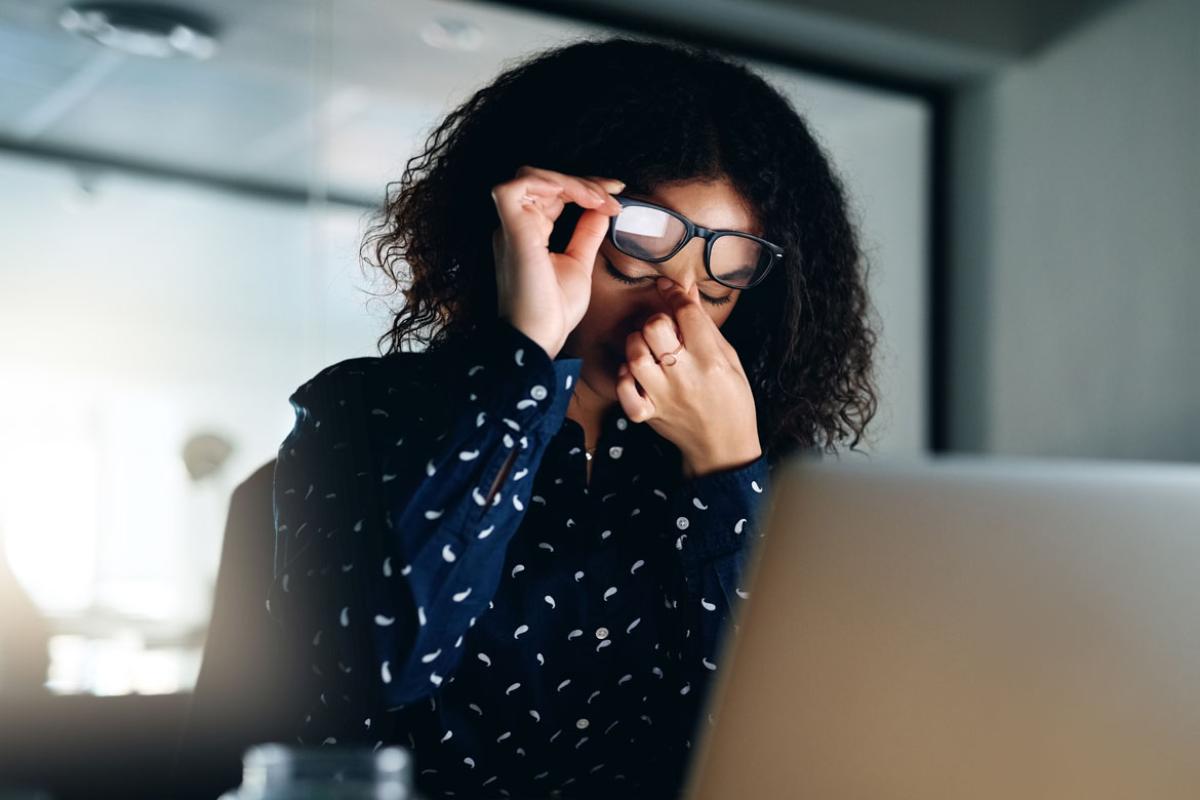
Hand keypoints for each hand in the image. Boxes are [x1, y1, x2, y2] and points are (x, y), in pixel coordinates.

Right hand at [491, 165, 623, 358]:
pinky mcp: (512, 231)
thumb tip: (600, 210)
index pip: (551, 193)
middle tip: (613, 194)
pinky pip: (520, 186)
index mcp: (527, 232)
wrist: (539, 339)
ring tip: (601, 199)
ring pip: (531, 175)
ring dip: (572, 181)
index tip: (616, 195)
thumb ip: (586, 235)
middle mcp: (515, 225)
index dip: (583, 187)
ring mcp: (511, 227)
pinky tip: (583, 198)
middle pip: (542, 179)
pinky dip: (554, 183)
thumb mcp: (579, 264)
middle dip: (582, 180)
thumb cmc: (552, 312)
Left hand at [616, 278, 762, 477]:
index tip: (668, 288)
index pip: (686, 314)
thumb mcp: (729, 359)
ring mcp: (663, 396)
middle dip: (656, 320)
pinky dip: (624, 378)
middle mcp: (685, 376)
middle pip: (655, 328)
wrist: (724, 447)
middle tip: (663, 329)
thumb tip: (687, 292)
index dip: (675, 294)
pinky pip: (624, 390)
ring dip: (637, 345)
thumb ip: (705, 326)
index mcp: (711, 360)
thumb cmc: (731, 400)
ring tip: (648, 349)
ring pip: (635, 355)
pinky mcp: (648, 413)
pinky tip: (635, 374)